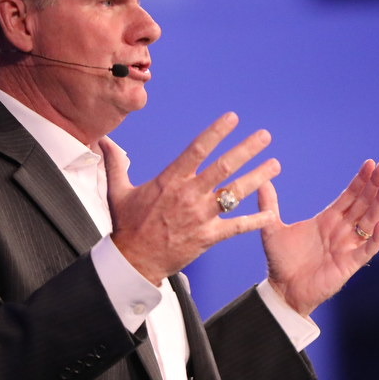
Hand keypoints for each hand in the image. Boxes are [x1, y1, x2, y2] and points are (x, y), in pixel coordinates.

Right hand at [101, 113, 279, 285]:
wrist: (133, 261)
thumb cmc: (127, 225)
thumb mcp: (117, 190)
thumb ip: (116, 163)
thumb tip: (103, 141)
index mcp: (170, 180)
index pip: (197, 149)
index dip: (216, 132)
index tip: (233, 118)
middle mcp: (189, 195)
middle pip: (224, 166)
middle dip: (247, 149)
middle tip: (265, 136)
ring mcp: (200, 216)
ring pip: (235, 193)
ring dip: (257, 177)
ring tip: (275, 164)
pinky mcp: (208, 237)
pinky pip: (236, 227)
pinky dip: (255, 220)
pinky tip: (272, 213)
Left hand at [259, 160, 378, 315]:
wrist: (283, 291)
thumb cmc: (281, 262)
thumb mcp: (273, 229)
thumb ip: (269, 204)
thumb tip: (262, 179)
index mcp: (327, 220)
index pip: (349, 196)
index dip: (360, 180)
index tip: (371, 163)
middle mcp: (341, 230)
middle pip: (363, 203)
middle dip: (375, 185)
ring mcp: (348, 246)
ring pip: (370, 221)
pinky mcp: (350, 264)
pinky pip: (368, 249)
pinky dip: (377, 238)